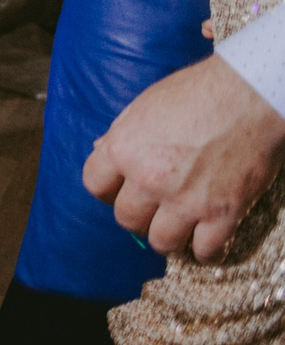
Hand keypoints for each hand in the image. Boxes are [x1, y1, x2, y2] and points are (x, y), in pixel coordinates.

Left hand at [83, 53, 284, 261]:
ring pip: (162, 242)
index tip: (119, 189)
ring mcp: (186, 200)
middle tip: (152, 208)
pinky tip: (206, 238)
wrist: (249, 95)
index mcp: (124, 149)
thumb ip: (121, 133)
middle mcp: (149, 179)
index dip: (106, 188)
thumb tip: (100, 149)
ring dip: (168, 236)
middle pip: (126, 219)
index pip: (94, 185)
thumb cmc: (197, 92)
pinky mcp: (223, 213)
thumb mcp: (145, 105)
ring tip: (178, 225)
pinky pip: (205, 251)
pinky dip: (205, 250)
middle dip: (138, 215)